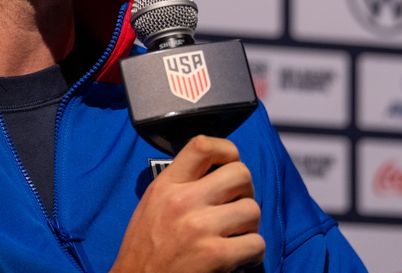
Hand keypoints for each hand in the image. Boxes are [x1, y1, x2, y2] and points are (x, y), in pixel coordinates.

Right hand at [110, 135, 264, 272]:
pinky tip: (237, 257)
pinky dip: (252, 252)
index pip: (202, 145)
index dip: (227, 150)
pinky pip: (257, 243)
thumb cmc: (145, 248)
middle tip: (235, 205)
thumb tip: (215, 170)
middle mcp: (183, 200)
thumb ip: (180, 183)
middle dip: (245, 191)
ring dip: (249, 225)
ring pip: (253, 209)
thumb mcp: (152, 203)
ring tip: (234, 234)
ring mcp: (200, 227)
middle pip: (240, 174)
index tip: (229, 164)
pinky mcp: (216, 256)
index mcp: (166, 184)